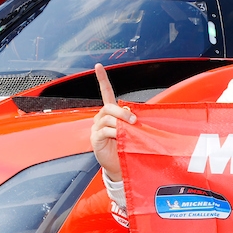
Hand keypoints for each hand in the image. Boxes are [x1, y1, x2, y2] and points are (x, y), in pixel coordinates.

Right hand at [89, 64, 134, 182]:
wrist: (119, 165)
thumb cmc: (126, 147)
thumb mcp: (130, 131)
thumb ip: (131, 121)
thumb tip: (136, 116)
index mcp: (110, 113)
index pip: (106, 93)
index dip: (102, 79)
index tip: (98, 66)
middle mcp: (101, 118)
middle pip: (108, 107)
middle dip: (121, 112)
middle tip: (133, 120)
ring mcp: (97, 128)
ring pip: (107, 118)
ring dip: (120, 123)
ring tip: (129, 130)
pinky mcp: (95, 138)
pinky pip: (105, 131)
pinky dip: (114, 132)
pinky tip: (119, 137)